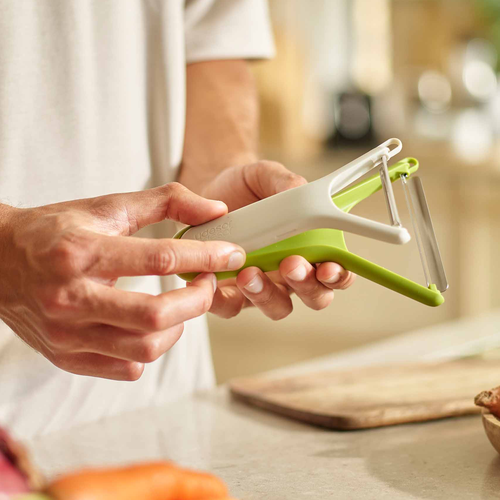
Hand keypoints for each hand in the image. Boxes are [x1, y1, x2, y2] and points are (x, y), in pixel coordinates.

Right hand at [0, 184, 245, 379]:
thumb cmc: (55, 231)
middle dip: (198, 300)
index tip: (232, 254)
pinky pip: (127, 368)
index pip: (160, 258)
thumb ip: (165, 202)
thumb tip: (215, 209)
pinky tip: (151, 326)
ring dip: (179, 327)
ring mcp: (66, 334)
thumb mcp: (107, 207)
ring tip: (181, 304)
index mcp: (81, 252)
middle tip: (208, 282)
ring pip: (145, 348)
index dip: (206, 256)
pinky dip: (151, 349)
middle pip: (156, 315)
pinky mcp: (67, 357)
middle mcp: (70, 298)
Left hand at [201, 161, 355, 319]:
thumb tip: (299, 191)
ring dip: (267, 295)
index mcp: (312, 249)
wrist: (209, 192)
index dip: (338, 276)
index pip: (337, 273)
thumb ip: (286, 183)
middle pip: (315, 297)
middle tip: (290, 265)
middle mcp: (292, 274)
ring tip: (249, 273)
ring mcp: (262, 287)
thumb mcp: (267, 176)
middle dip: (307, 286)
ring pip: (276, 307)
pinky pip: (230, 307)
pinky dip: (226, 300)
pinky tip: (216, 279)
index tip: (327, 267)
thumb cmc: (248, 188)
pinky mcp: (229, 293)